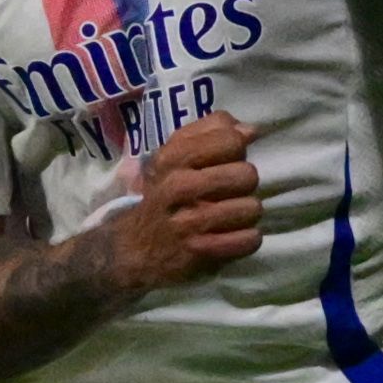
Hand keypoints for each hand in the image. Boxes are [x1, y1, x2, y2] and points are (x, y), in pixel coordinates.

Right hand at [106, 109, 263, 289]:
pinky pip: (248, 239)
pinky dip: (246, 239)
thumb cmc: (162, 194)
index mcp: (173, 158)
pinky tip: (232, 236)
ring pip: (251, 208)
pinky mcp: (200, 252)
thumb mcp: (173, 156)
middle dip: (243, 185)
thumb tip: (250, 130)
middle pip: (247, 175)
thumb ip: (210, 133)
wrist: (131, 248)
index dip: (236, 151)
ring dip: (246, 214)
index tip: (225, 162)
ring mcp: (189, 222)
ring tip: (230, 217)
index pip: (231, 140)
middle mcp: (178, 187)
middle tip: (228, 193)